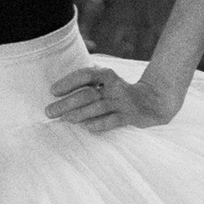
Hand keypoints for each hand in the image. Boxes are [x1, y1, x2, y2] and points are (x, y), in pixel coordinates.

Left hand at [46, 61, 185, 135]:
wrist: (155, 102)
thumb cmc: (122, 93)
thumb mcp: (107, 84)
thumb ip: (89, 84)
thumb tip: (60, 91)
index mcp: (107, 76)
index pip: (86, 75)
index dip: (69, 82)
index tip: (52, 91)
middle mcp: (114, 88)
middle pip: (87, 94)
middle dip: (66, 103)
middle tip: (48, 111)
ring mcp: (122, 102)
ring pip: (98, 107)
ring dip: (80, 113)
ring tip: (65, 119)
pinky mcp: (130, 116)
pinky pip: (114, 120)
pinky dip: (100, 124)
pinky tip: (87, 128)